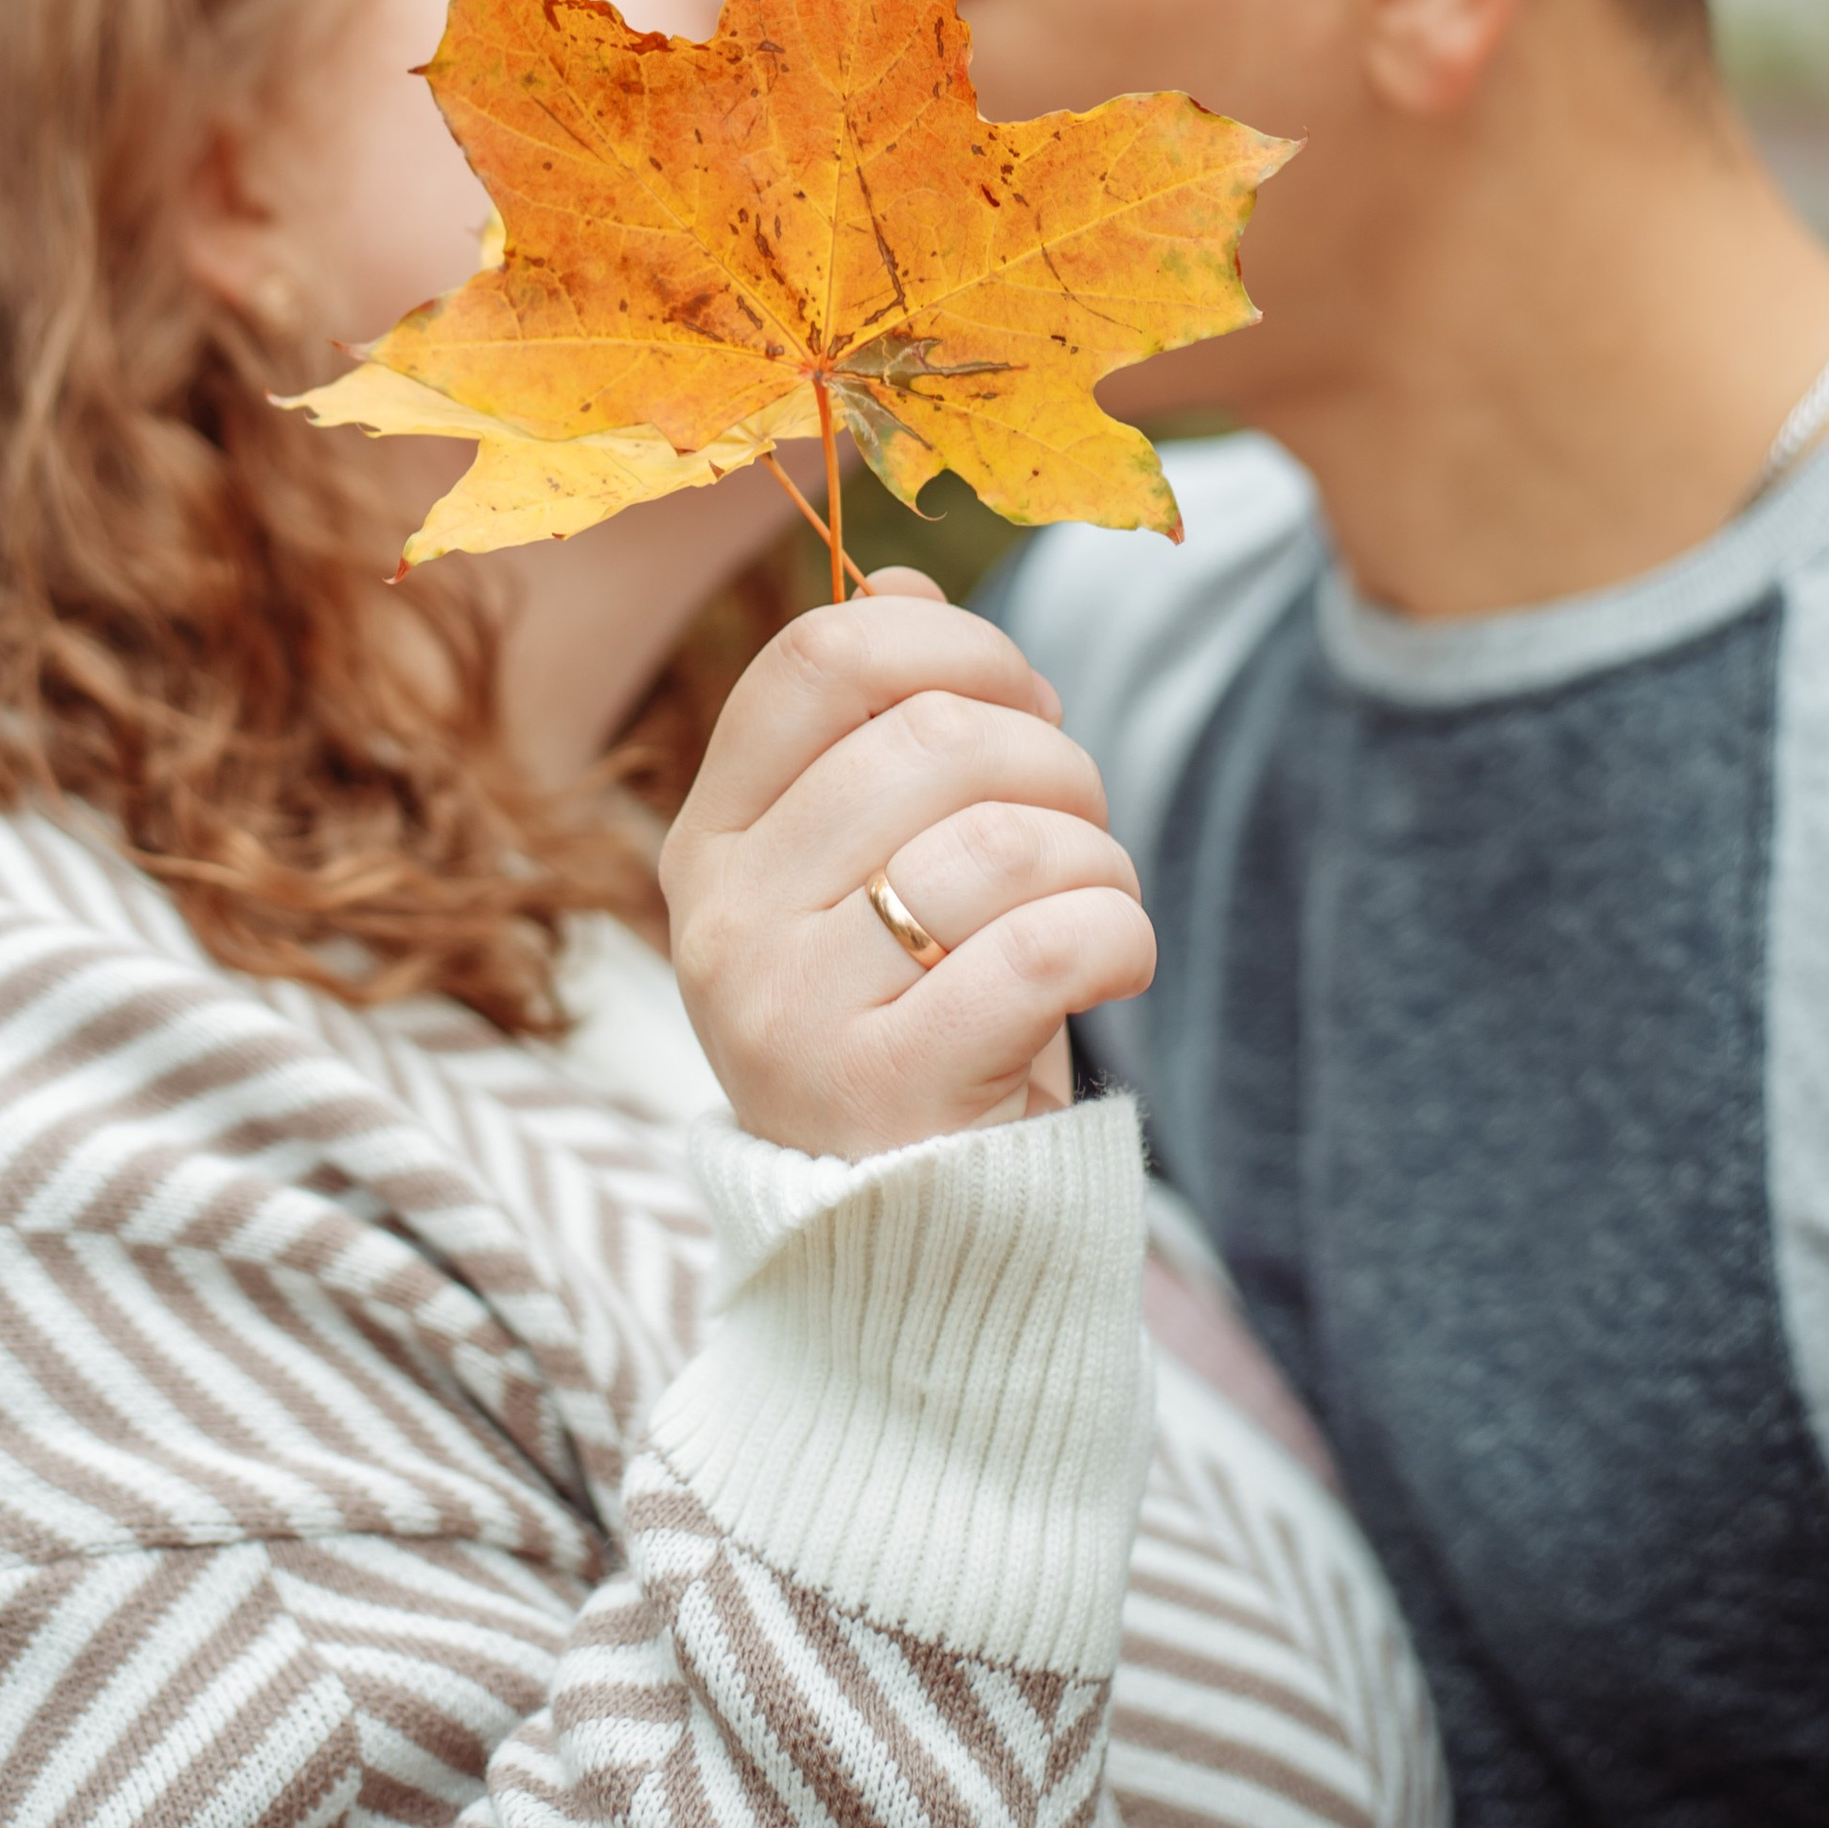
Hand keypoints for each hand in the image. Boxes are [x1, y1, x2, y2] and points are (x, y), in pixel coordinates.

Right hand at [661, 570, 1154, 1158]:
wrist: (908, 1253)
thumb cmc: (909, 1024)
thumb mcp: (863, 875)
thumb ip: (873, 729)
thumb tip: (895, 574)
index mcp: (710, 840)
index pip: (820, 656)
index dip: (951, 640)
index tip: (1021, 695)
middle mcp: (725, 919)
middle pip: (934, 740)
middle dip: (1054, 763)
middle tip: (1079, 827)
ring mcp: (789, 1011)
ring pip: (1004, 842)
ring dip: (1098, 860)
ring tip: (1096, 907)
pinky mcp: (884, 1094)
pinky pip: (1044, 948)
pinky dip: (1117, 936)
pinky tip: (1115, 964)